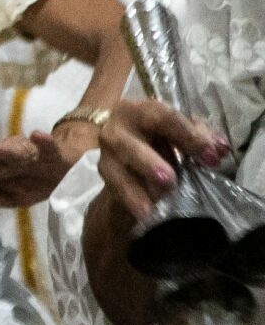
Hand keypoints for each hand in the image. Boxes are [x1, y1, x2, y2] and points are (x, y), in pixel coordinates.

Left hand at [0, 130, 76, 212]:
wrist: (65, 168)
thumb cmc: (30, 182)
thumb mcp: (7, 196)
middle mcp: (11, 162)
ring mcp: (31, 156)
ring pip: (16, 154)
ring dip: (3, 152)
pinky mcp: (53, 153)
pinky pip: (50, 147)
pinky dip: (44, 142)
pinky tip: (36, 135)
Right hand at [94, 98, 231, 221]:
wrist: (136, 162)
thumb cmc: (163, 141)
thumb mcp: (183, 133)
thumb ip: (202, 137)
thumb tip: (219, 148)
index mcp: (140, 110)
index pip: (162, 116)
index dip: (187, 135)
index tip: (211, 156)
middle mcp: (117, 128)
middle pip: (130, 143)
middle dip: (150, 161)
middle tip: (170, 179)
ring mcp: (107, 153)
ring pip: (118, 168)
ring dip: (137, 183)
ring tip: (160, 195)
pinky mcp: (105, 175)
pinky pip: (117, 188)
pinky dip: (133, 200)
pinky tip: (147, 213)